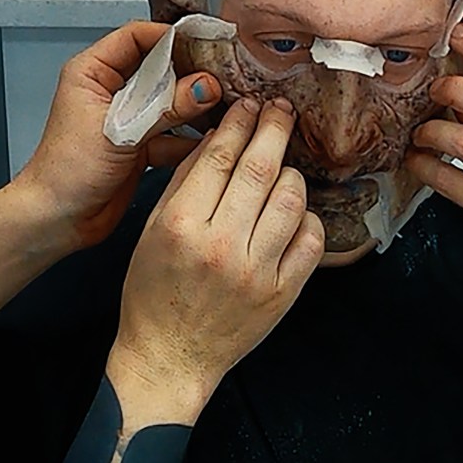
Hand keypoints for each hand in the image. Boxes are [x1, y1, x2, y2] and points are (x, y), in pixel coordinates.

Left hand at [15, 21, 223, 252]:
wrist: (57, 219)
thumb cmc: (64, 172)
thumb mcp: (120, 132)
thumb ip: (165, 107)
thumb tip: (205, 86)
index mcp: (92, 72)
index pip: (137, 37)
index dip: (172, 37)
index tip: (205, 42)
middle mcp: (111, 91)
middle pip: (161, 68)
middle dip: (193, 73)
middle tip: (224, 76)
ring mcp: (128, 119)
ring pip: (171, 102)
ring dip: (196, 107)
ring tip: (225, 106)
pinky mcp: (141, 146)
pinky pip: (174, 134)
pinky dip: (191, 139)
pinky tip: (212, 140)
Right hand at [108, 99, 323, 427]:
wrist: (169, 358)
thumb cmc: (151, 294)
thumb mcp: (152, 233)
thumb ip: (184, 184)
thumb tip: (217, 138)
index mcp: (181, 226)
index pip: (218, 157)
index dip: (238, 123)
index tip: (249, 104)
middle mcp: (222, 246)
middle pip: (260, 169)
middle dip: (274, 129)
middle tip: (282, 109)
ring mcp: (258, 271)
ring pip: (292, 199)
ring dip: (291, 173)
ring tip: (283, 166)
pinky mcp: (283, 293)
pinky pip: (310, 240)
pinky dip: (307, 217)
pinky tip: (293, 212)